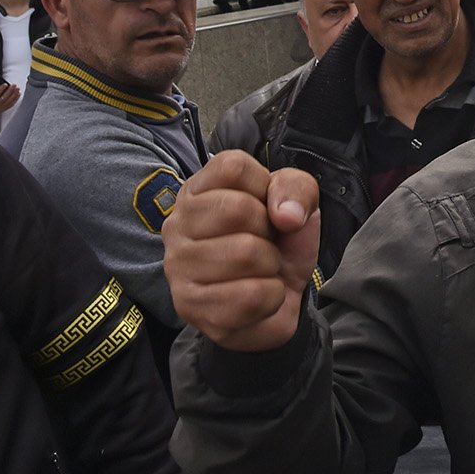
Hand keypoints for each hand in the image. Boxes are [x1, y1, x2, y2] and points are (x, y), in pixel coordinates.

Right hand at [0, 83, 19, 121]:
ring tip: (17, 88)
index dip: (0, 90)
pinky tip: (18, 93)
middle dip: (10, 91)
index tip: (5, 84)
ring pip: (9, 102)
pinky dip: (16, 99)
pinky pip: (11, 104)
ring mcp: (0, 109)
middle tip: (14, 85)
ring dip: (14, 95)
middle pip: (4, 99)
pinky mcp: (4, 109)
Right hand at [164, 150, 320, 352]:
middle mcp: (177, 224)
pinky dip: (270, 297)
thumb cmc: (278, 245)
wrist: (277, 302)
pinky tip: (257, 296)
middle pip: (238, 209)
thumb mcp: (297, 206)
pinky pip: (249, 296)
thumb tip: (286, 215)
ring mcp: (177, 267)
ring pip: (245, 254)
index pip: (232, 166)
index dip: (265, 187)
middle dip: (269, 231)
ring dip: (270, 265)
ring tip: (259, 270)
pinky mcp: (189, 307)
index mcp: (197, 190)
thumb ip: (297, 189)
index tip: (265, 208)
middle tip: (264, 244)